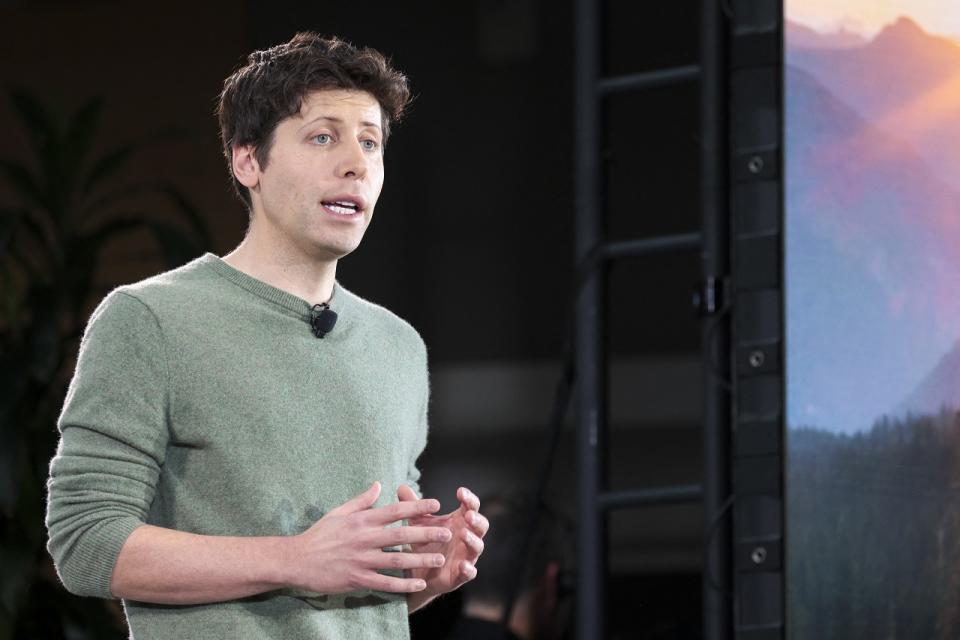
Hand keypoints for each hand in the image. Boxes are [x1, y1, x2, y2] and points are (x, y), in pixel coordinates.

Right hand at [286, 481, 452, 593]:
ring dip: (420, 559)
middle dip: (426, 533)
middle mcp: (364, 539)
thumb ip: (361, 500)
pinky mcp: (357, 578)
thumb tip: (379, 484)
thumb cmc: (319, 535)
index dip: (416, 506)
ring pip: (396, 559)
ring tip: (440, 559)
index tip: (435, 503)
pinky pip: (384, 582)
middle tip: (447, 533)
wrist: (297, 560)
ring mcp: (361, 560)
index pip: (394, 511)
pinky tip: (419, 583)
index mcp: (361, 521)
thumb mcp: (339, 512)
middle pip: (400, 535)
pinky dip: (402, 583)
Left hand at [397, 484, 488, 599]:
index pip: (471, 507)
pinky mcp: (461, 574)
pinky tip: (463, 565)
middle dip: (477, 519)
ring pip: (478, 546)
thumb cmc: (424, 542)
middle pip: (481, 525)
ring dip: (472, 540)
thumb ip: (413, 506)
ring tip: (463, 534)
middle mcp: (467, 537)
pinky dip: (469, 568)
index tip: (459, 491)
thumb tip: (401, 487)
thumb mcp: (418, 523)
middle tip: (468, 514)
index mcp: (460, 521)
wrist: (418, 571)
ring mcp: (466, 555)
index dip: (469, 498)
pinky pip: (470, 571)